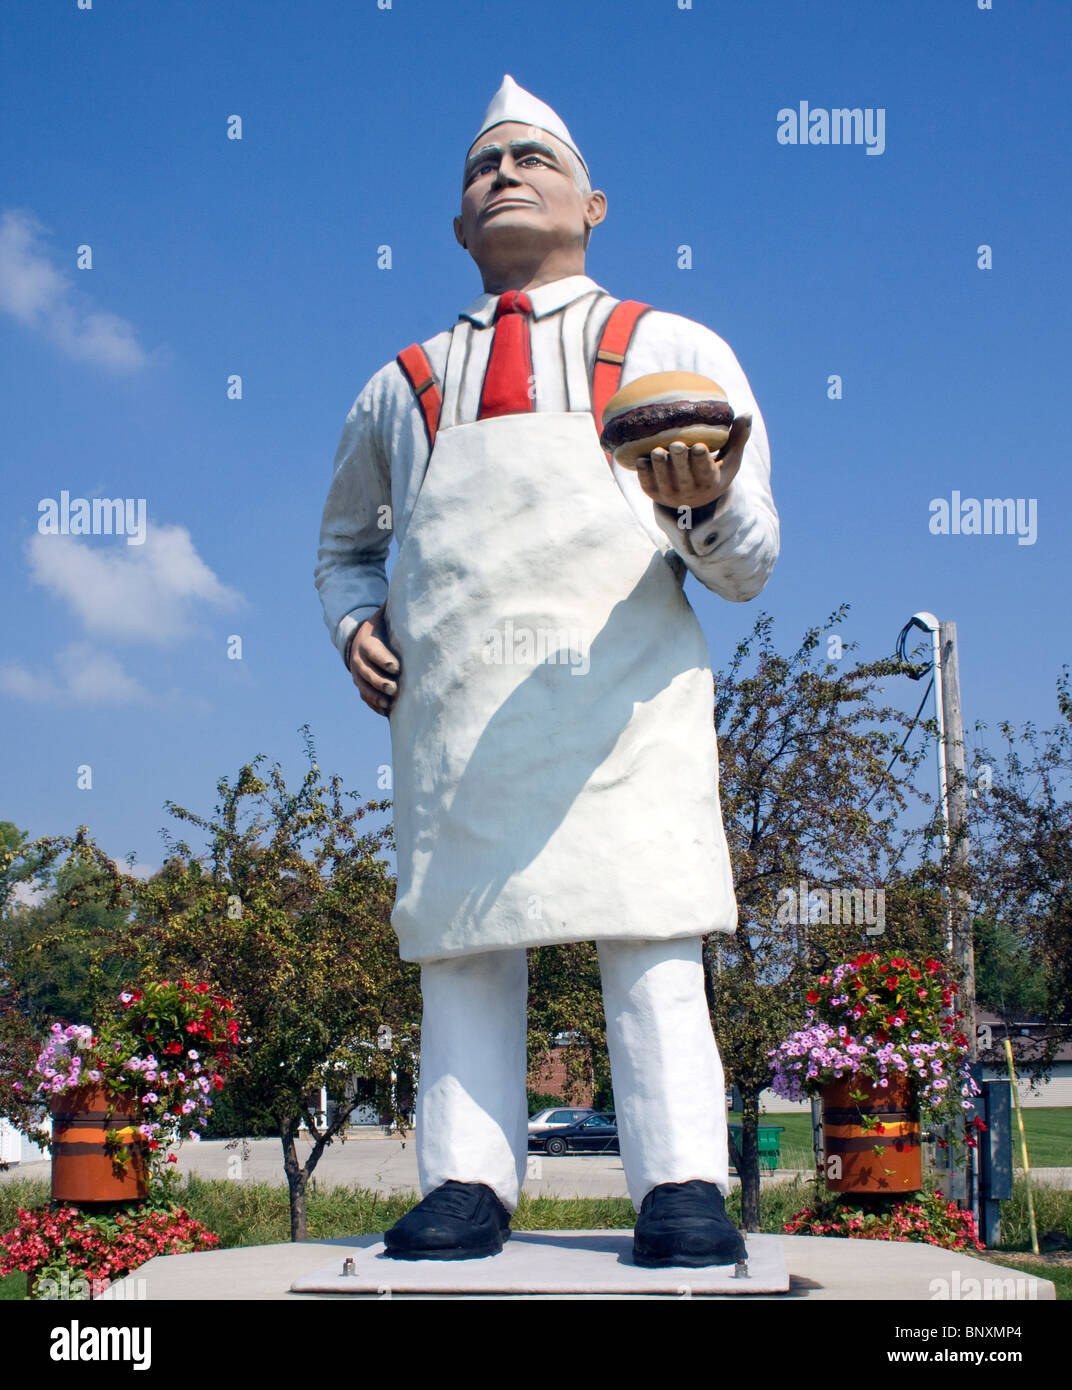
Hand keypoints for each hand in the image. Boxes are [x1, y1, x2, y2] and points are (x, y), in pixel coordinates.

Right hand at [349, 603, 400, 716]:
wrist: (359, 639)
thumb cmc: (381, 627)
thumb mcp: (385, 615)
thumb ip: (396, 608)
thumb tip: (414, 589)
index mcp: (366, 642)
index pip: (373, 652)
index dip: (383, 660)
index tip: (397, 667)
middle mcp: (359, 659)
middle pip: (367, 673)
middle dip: (380, 681)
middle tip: (394, 689)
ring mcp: (358, 675)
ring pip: (364, 688)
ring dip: (376, 697)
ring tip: (389, 703)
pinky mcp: (361, 686)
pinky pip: (364, 698)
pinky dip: (374, 705)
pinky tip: (386, 711)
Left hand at [635, 414, 751, 511]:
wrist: (693, 500)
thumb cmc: (715, 471)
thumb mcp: (730, 458)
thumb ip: (738, 438)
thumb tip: (747, 413)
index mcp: (710, 482)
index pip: (706, 471)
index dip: (701, 460)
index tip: (698, 446)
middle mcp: (689, 492)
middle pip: (683, 476)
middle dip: (679, 461)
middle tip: (676, 445)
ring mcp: (670, 494)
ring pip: (664, 481)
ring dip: (659, 467)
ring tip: (657, 451)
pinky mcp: (653, 493)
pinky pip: (647, 483)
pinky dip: (643, 473)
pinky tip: (639, 459)